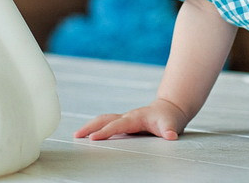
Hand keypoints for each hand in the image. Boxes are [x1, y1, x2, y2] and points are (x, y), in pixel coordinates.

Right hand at [74, 98, 189, 140]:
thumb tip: (171, 135)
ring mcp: (124, 119)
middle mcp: (127, 117)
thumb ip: (170, 130)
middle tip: (77, 135)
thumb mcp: (172, 124)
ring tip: (76, 135)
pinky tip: (88, 135)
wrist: (169, 109)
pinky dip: (95, 127)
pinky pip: (106, 124)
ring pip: (103, 120)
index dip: (105, 132)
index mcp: (135, 118)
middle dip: (90, 127)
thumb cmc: (169, 118)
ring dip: (90, 126)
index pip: (117, 125)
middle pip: (104, 119)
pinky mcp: (123, 123)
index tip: (93, 138)